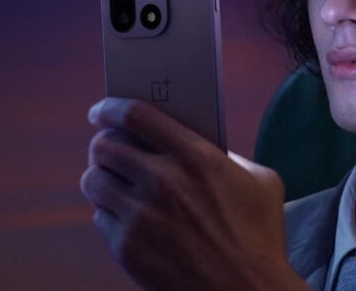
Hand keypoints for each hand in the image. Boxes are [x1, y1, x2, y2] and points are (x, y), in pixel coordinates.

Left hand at [80, 98, 306, 290]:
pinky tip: (128, 217)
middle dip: (103, 143)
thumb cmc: (260, 237)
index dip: (112, 107)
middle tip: (108, 147)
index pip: (136, 115)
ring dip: (100, 176)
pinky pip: (101, 218)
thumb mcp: (261, 182)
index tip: (102, 110)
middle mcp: (162, 180)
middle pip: (105, 145)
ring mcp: (141, 216)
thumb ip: (229, 156)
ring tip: (112, 180)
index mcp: (196, 155)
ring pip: (94, 180)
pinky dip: (110, 213)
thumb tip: (199, 144)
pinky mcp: (127, 248)